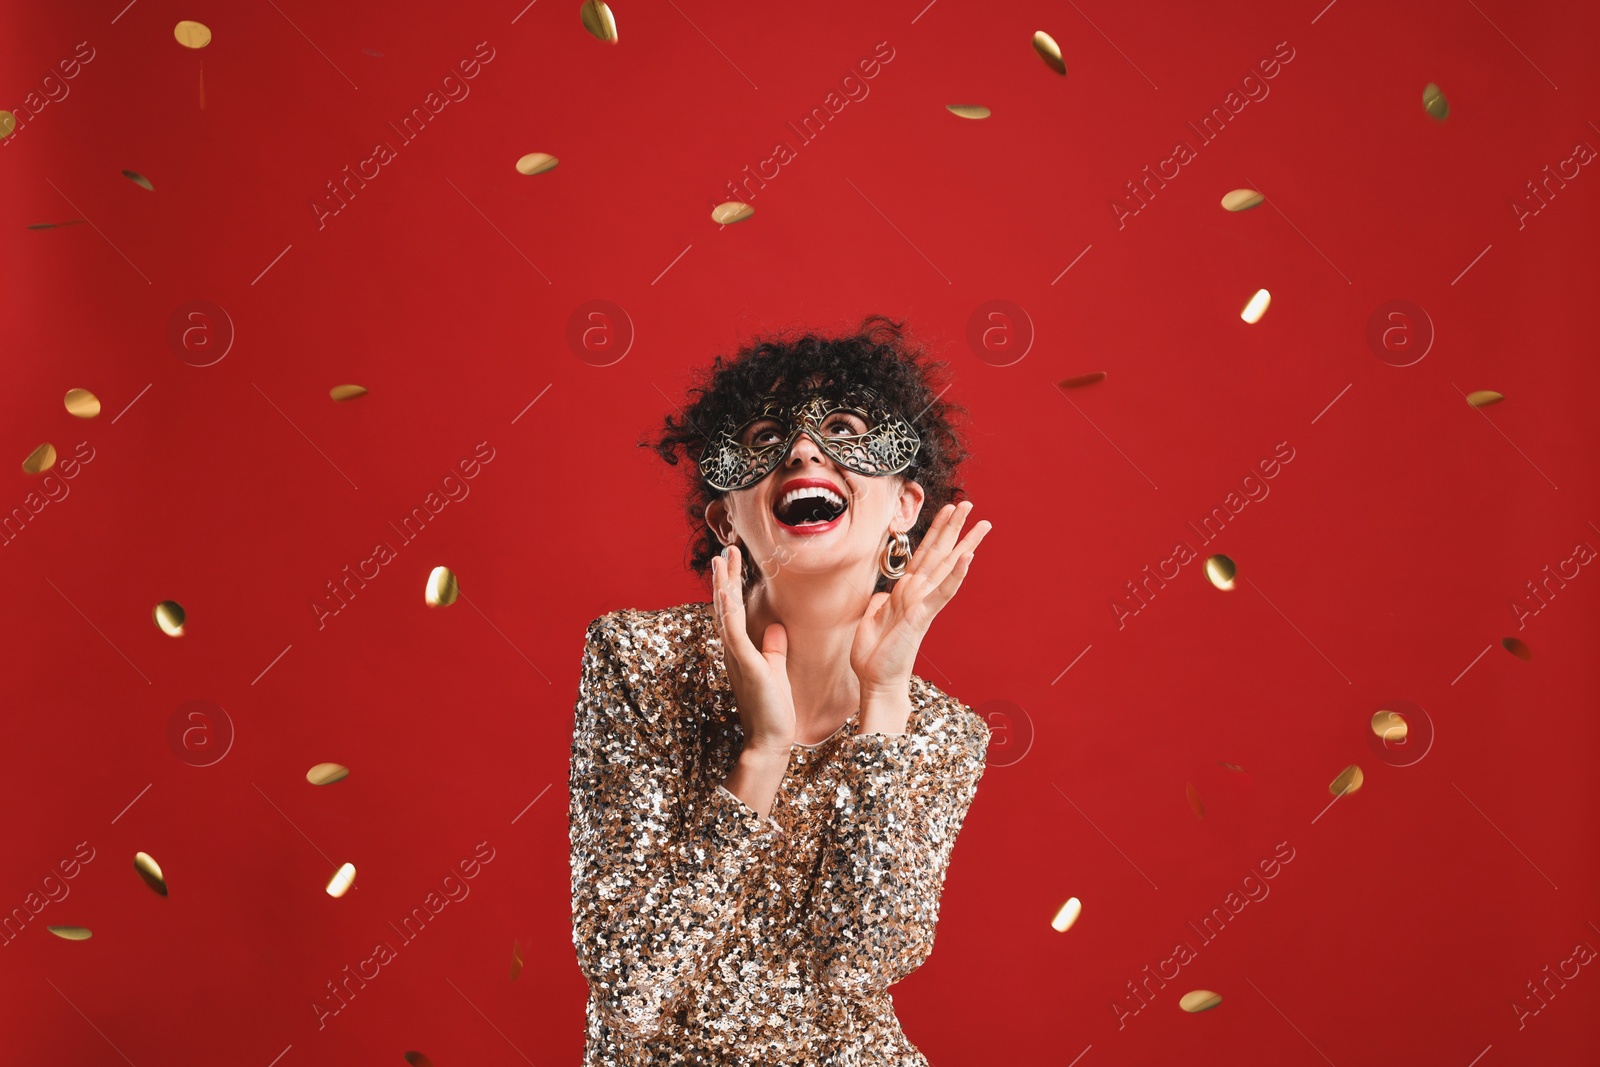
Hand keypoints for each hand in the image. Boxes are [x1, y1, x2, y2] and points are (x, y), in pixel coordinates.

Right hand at [712, 545, 796, 754]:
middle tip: (725, 549)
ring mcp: (737, 657)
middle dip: (726, 577)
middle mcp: (733, 651)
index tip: (734, 561)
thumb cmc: (773, 710)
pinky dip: (728, 611)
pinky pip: (734, 633)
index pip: (733, 611)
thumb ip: (774, 648)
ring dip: (724, 585)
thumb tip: (776, 626)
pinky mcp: (746, 665)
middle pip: (725, 606)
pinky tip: (726, 592)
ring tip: (722, 559)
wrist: (771, 740)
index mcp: (740, 650)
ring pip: (726, 613)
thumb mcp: (775, 670)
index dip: (731, 585)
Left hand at [850, 502, 991, 720]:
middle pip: (939, 553)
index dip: (935, 531)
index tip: (947, 510)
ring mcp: (923, 604)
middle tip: (969, 504)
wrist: (876, 681)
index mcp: (906, 592)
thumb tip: (885, 594)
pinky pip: (942, 592)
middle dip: (954, 527)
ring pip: (946, 566)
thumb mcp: (872, 619)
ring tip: (979, 522)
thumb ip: (881, 602)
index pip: (924, 554)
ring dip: (963, 542)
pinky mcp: (922, 617)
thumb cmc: (874, 654)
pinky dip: (955, 575)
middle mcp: (918, 594)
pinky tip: (967, 557)